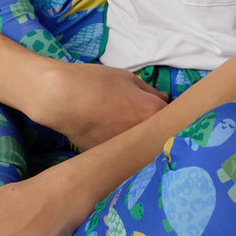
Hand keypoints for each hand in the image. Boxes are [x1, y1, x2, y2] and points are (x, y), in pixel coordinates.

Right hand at [36, 62, 167, 150]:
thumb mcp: (128, 78)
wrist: (61, 98)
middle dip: (157, 128)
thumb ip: (149, 91)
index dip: (169, 112)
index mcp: (153, 113)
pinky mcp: (106, 157)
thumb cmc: (95, 83)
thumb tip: (162, 98)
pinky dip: (118, 145)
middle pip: (159, 135)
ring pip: (139, 146)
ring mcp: (124, 150)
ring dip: (138, 138)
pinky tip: (107, 132)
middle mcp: (142, 136)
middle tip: (142, 117)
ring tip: (121, 124)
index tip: (163, 109)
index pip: (173, 116)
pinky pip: (119, 152)